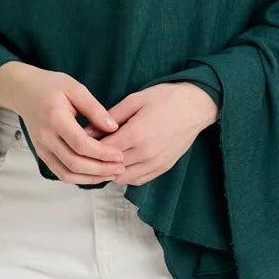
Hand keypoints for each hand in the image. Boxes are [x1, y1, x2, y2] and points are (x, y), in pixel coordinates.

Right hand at [0, 63, 132, 183]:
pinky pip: (61, 173)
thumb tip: (114, 127)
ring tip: (111, 173)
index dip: (103, 154)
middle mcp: (46, 137)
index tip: (119, 154)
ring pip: (67, 174)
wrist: (24, 92)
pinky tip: (96, 174)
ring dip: (91, 178)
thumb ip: (95, 108)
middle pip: (75, 163)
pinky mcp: (43, 155)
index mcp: (55, 119)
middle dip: (101, 170)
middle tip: (120, 167)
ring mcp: (42, 148)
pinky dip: (80, 178)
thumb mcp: (75, 89)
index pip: (81, 144)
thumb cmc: (50, 87)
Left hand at [79, 82, 218, 186]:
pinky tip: (122, 163)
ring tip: (105, 159)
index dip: (89, 148)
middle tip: (90, 153)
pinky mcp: (163, 168)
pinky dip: (127, 175)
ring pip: (123, 178)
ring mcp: (156, 163)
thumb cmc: (165, 98)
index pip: (103, 150)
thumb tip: (87, 131)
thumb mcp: (134, 100)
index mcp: (137, 133)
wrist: (196, 106)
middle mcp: (147, 153)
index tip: (82, 142)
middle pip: (111, 167)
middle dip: (98, 162)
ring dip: (112, 171)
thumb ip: (110, 117)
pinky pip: (138, 180)